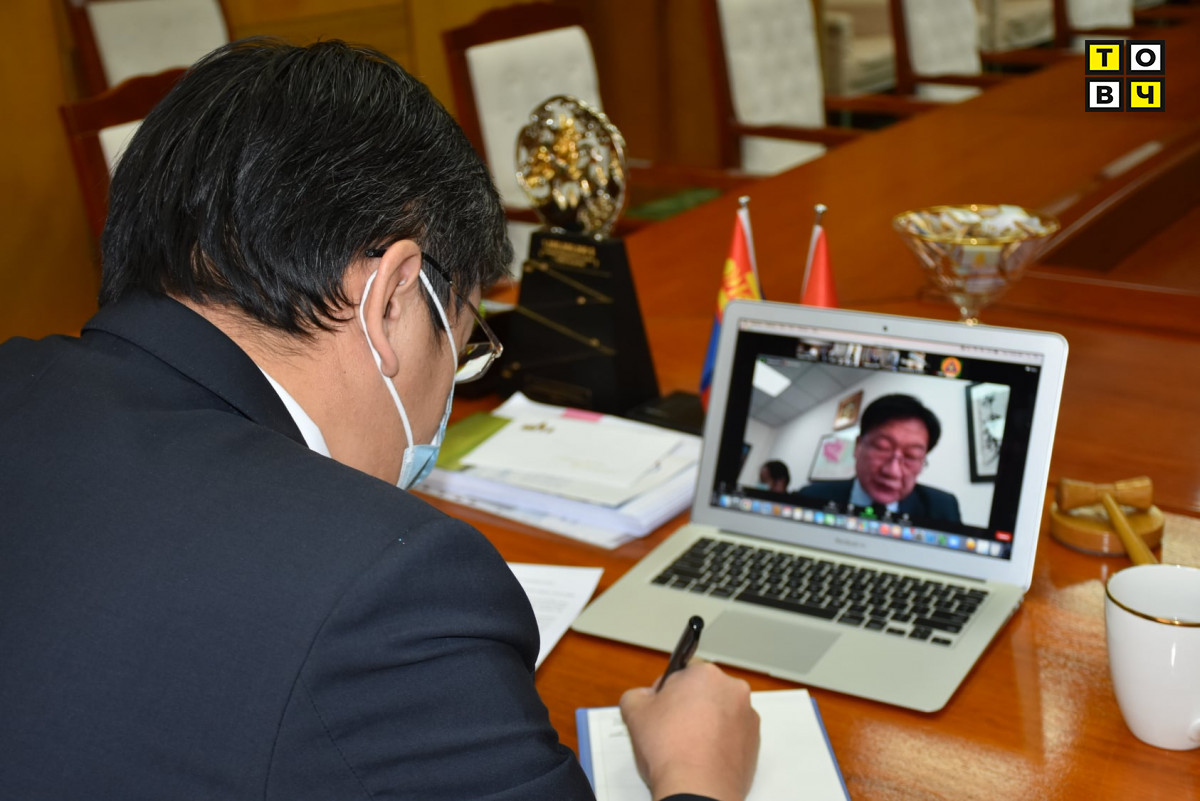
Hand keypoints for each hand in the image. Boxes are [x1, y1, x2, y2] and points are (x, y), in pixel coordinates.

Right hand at [619, 660, 759, 800]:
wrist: (698, 789)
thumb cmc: (671, 752)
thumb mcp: (634, 712)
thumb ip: (638, 694)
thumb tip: (643, 696)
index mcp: (705, 674)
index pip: (681, 672)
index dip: (666, 691)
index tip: (661, 708)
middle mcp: (732, 689)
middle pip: (703, 691)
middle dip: (689, 706)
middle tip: (672, 729)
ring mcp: (747, 715)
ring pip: (720, 712)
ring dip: (706, 723)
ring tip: (687, 746)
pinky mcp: (754, 740)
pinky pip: (733, 733)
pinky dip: (720, 741)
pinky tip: (703, 755)